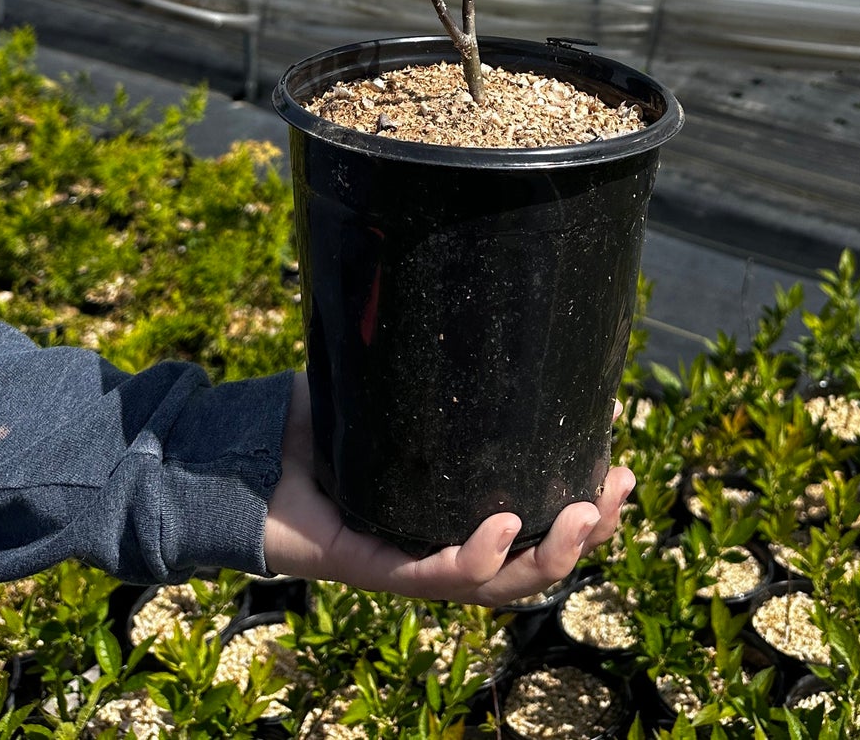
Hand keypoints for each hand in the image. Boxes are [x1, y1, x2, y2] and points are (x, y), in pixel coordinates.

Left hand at [262, 373, 633, 604]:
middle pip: (530, 560)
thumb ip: (429, 355)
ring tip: (585, 513)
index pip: (533, 519)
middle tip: (619, 490)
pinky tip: (505, 526)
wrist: (239, 452)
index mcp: (454, 509)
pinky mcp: (371, 567)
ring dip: (549, 553)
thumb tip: (479, 278)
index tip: (621, 460)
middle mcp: (439, 543)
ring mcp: (408, 560)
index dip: (583, 503)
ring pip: (496, 581)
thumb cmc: (312, 418)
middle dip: (586, 534)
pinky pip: (433, 573)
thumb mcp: (388, 382)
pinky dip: (476, 556)